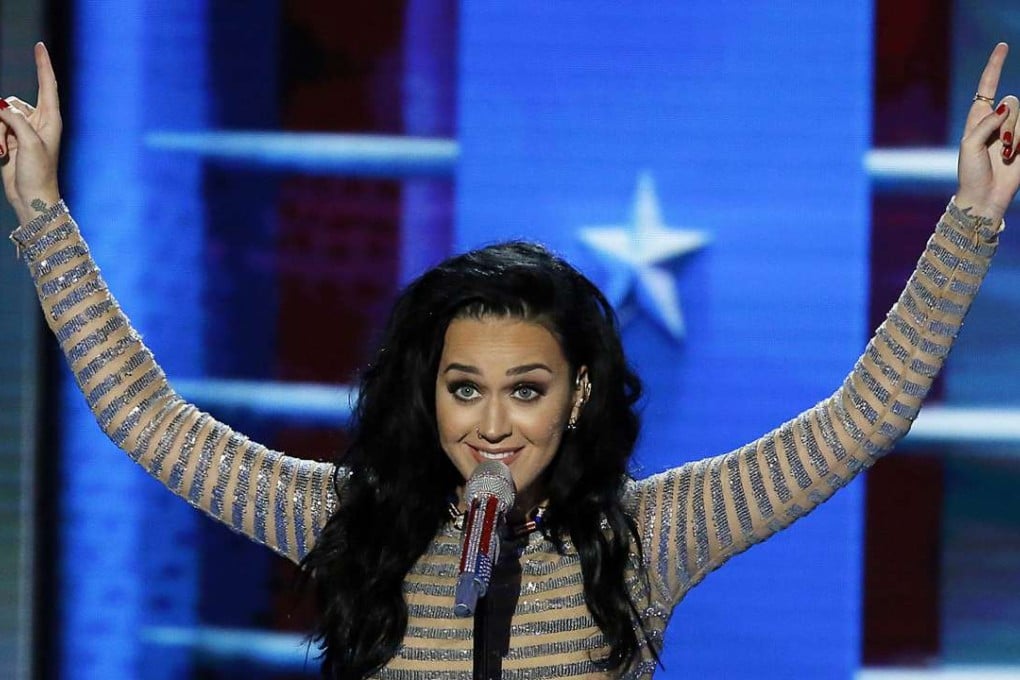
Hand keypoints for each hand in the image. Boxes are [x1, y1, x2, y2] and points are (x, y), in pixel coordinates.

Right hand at [0, 42, 61, 223]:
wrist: (31, 197)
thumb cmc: (39, 173)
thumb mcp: (29, 143)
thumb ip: (15, 119)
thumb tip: (1, 106)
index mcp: (51, 120)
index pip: (47, 85)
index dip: (43, 65)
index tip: (40, 45)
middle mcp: (38, 122)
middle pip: (12, 103)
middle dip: (1, 118)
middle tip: (7, 143)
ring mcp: (23, 130)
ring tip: (3, 152)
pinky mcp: (10, 139)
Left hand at [957, 43, 1019, 223]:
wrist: (985, 196)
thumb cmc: (971, 172)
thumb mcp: (970, 145)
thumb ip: (986, 123)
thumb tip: (1006, 107)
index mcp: (978, 117)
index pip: (988, 85)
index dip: (996, 65)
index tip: (1003, 46)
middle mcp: (998, 120)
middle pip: (1013, 102)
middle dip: (1009, 124)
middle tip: (1001, 148)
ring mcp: (1014, 131)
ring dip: (1016, 137)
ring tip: (1007, 156)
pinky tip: (1016, 155)